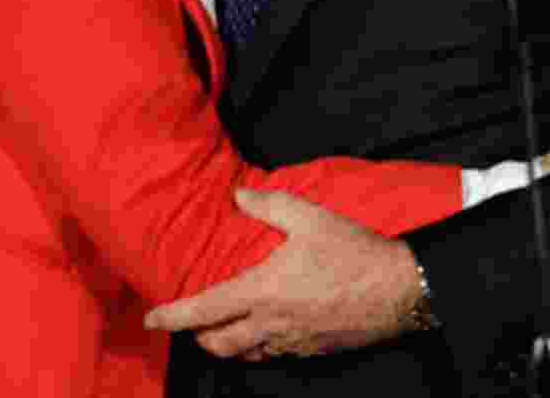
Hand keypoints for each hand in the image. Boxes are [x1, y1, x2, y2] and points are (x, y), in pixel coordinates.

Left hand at [144, 187, 422, 359]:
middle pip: (219, 343)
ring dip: (227, 344)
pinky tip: (265, 331)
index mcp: (262, 291)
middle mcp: (271, 324)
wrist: (398, 290)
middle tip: (189, 323)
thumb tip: (238, 195)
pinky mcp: (313, 350)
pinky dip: (258, 347)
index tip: (152, 318)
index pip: (205, 310)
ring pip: (246, 354)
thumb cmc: (351, 251)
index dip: (173, 316)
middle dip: (198, 336)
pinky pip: (274, 355)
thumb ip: (269, 204)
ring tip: (222, 327)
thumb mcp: (309, 217)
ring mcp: (293, 343)